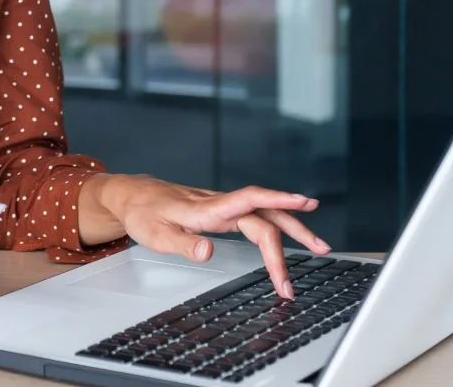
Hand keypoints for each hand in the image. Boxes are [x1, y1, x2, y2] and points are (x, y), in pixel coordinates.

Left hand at [86, 175, 330, 298]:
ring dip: (294, 230)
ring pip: (265, 215)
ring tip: (320, 247)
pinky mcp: (222, 211)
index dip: (277, 200)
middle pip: (264, 216)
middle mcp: (219, 204)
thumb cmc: (143, 215)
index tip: (305, 203)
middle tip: (318, 256)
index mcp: (205, 209)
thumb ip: (183, 246)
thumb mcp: (155, 236)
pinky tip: (293, 235)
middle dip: (293, 236)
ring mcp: (222, 206)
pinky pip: (257, 217)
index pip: (248, 200)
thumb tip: (209, 252)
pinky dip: (278, 227)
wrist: (131, 196)